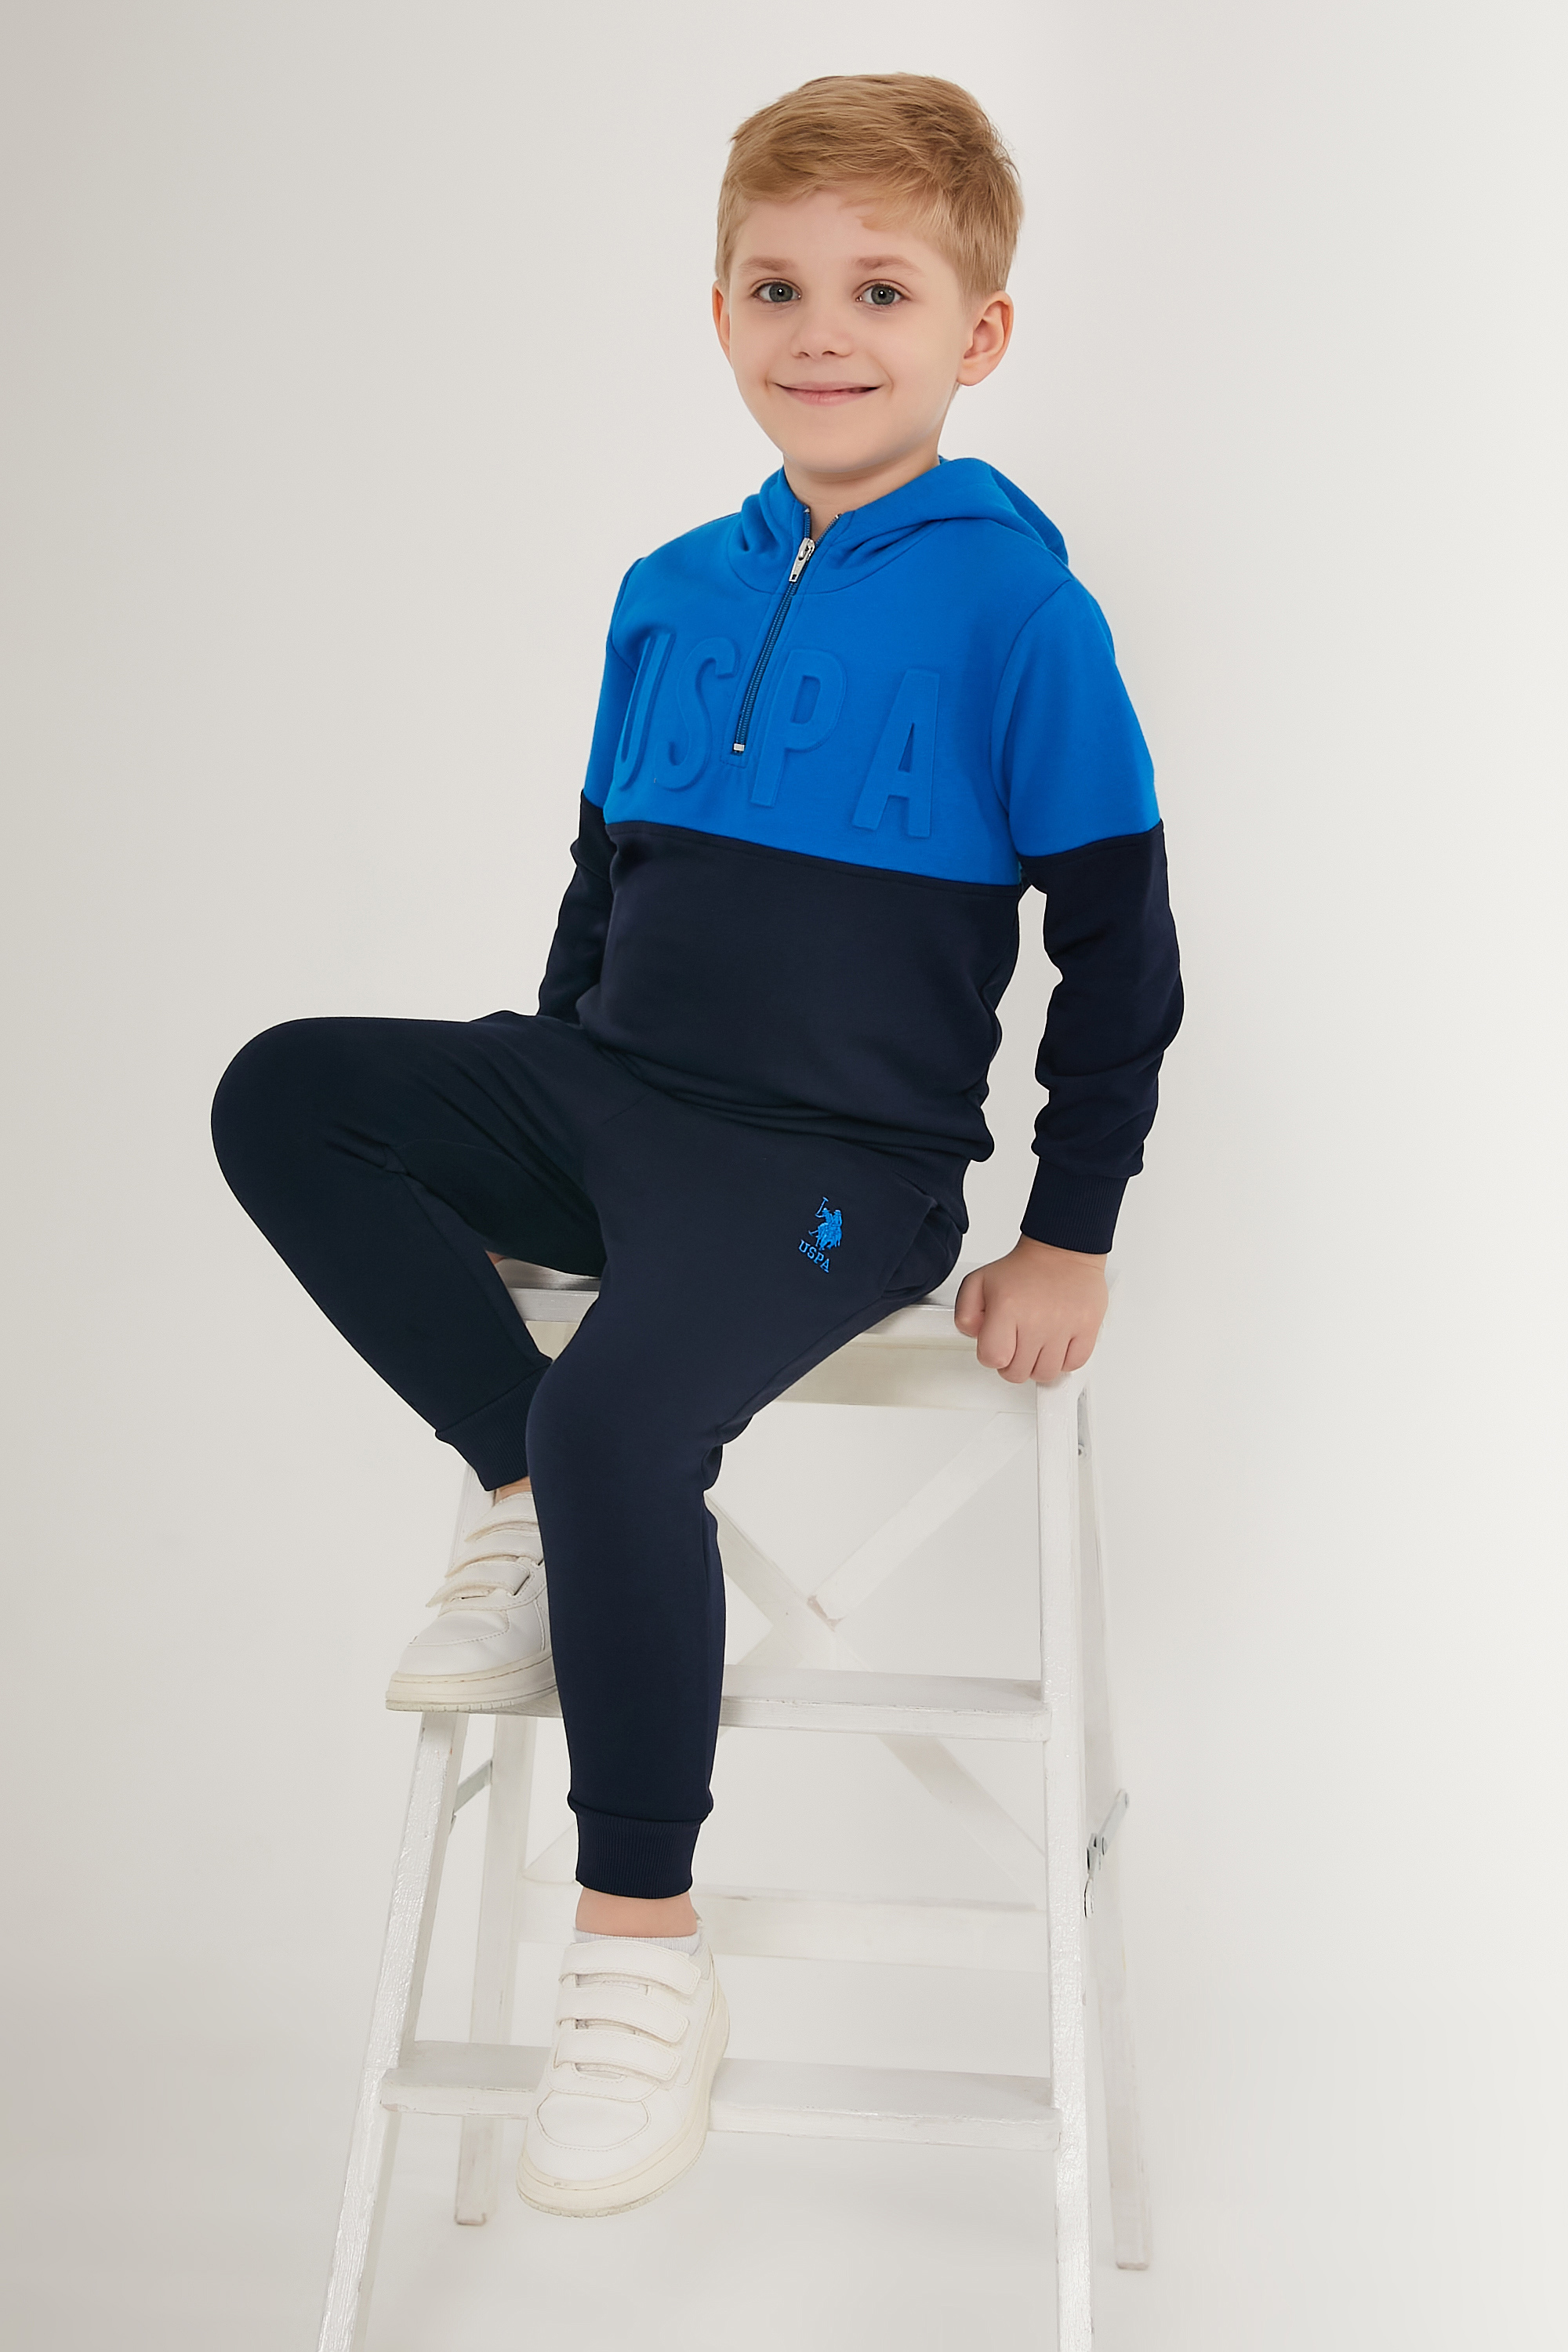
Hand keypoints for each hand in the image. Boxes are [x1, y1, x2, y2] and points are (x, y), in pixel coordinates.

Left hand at [953, 1237, 1108, 1383]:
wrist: (1061, 1250)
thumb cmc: (1023, 1268)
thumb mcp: (979, 1282)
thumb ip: (965, 1313)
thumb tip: (974, 1337)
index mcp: (1007, 1307)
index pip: (992, 1358)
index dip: (992, 1355)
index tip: (997, 1344)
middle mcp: (1037, 1319)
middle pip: (1018, 1373)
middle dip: (1012, 1363)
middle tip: (1015, 1345)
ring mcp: (1065, 1326)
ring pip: (1045, 1374)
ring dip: (1037, 1365)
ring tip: (1036, 1344)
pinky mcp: (1087, 1328)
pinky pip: (1073, 1365)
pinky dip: (1064, 1361)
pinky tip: (1056, 1344)